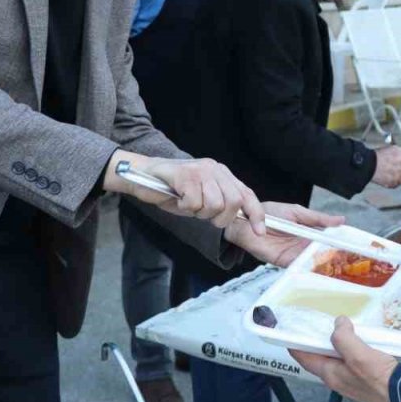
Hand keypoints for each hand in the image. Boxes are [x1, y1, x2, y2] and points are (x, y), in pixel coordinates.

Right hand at [105, 152, 264, 231]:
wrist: (141, 174)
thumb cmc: (171, 189)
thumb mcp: (201, 197)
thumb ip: (220, 204)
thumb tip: (239, 220)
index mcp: (222, 174)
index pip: (247, 194)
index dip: (255, 215)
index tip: (259, 232)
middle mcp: (215, 169)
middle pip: (233, 203)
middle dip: (219, 218)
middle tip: (201, 214)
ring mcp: (201, 170)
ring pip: (214, 205)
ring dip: (198, 212)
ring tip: (187, 204)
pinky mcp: (185, 174)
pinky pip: (194, 202)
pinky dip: (185, 207)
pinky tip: (178, 200)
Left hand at [225, 202, 344, 266]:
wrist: (247, 221)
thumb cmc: (270, 213)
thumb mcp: (297, 211)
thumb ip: (318, 218)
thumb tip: (341, 220)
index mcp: (309, 232)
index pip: (329, 240)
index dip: (341, 243)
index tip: (356, 245)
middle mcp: (304, 245)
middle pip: (324, 253)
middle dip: (337, 256)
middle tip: (353, 258)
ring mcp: (295, 254)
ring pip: (314, 261)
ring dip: (325, 262)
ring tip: (341, 263)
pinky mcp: (285, 262)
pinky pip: (300, 266)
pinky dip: (309, 267)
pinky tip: (320, 266)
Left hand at [290, 317, 397, 401]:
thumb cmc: (379, 378)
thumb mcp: (358, 355)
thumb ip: (343, 338)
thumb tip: (338, 323)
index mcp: (330, 374)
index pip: (303, 357)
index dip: (294, 343)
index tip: (287, 330)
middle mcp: (336, 378)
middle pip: (318, 357)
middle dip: (314, 341)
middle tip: (315, 323)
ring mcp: (350, 379)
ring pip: (334, 358)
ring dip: (332, 343)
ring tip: (336, 327)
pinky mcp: (363, 378)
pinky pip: (348, 360)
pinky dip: (347, 348)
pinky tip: (356, 339)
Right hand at [370, 145, 400, 188]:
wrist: (368, 164)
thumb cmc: (375, 156)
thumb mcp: (389, 150)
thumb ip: (399, 155)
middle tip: (399, 174)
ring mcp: (398, 174)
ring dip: (398, 180)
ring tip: (391, 177)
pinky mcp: (393, 182)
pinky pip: (395, 185)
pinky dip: (392, 184)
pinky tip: (387, 180)